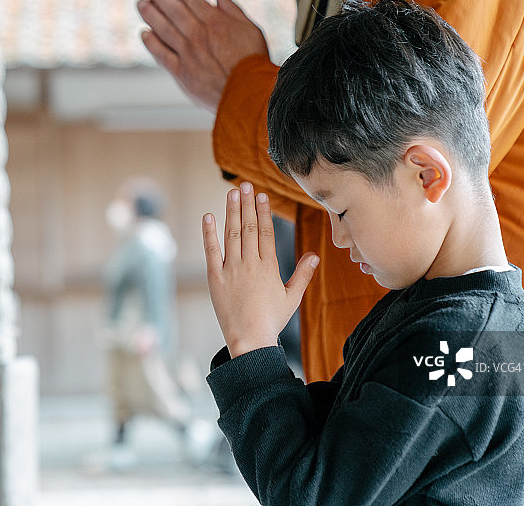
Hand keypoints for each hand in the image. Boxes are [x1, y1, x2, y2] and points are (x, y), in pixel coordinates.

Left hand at [137, 0, 269, 111]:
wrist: (248, 92)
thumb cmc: (253, 62)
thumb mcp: (250, 29)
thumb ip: (233, 10)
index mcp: (215, 22)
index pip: (190, 0)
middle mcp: (197, 35)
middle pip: (173, 11)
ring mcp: (188, 54)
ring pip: (164, 29)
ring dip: (150, 15)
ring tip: (141, 4)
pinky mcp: (182, 73)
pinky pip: (162, 55)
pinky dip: (152, 43)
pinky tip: (144, 34)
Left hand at [202, 182, 318, 357]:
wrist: (250, 340)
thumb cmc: (272, 320)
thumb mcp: (292, 297)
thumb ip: (303, 274)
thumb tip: (315, 255)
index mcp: (269, 267)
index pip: (266, 232)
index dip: (263, 211)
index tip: (262, 195)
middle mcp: (250, 264)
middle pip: (249, 227)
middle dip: (247, 204)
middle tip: (246, 184)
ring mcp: (232, 270)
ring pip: (232, 234)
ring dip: (232, 211)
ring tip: (232, 192)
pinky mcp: (216, 278)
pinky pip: (211, 251)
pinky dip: (209, 233)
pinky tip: (208, 216)